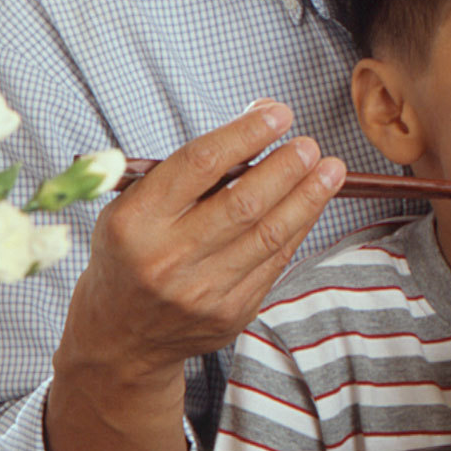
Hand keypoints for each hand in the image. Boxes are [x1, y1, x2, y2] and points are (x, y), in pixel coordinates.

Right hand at [48, 104, 345, 450]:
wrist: (119, 337)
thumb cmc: (132, 253)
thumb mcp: (133, 208)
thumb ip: (188, 171)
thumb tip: (258, 121)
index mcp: (134, 221)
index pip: (200, 164)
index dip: (245, 134)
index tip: (278, 114)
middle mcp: (166, 258)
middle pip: (244, 202)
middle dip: (287, 167)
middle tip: (311, 144)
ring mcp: (200, 291)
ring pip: (270, 234)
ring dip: (308, 196)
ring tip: (331, 169)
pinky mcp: (230, 313)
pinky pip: (275, 261)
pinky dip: (298, 227)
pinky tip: (312, 204)